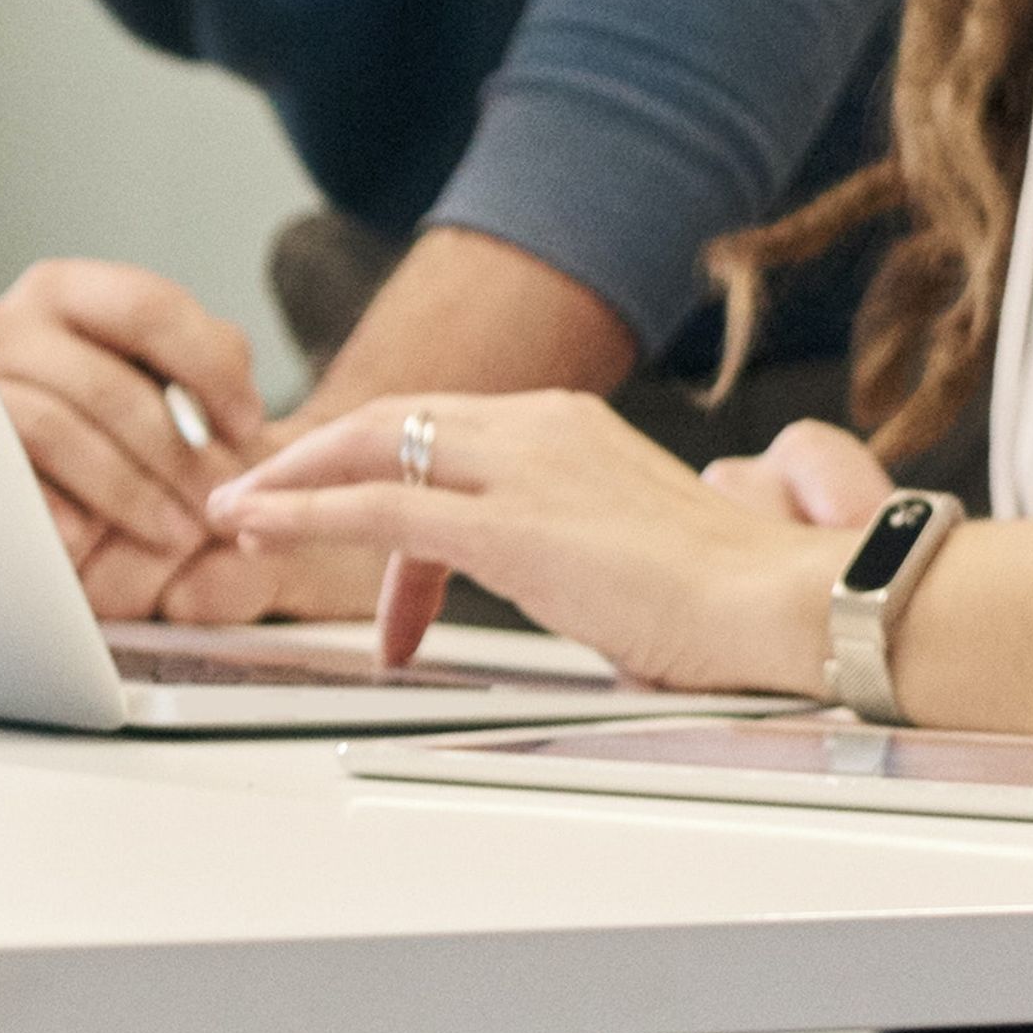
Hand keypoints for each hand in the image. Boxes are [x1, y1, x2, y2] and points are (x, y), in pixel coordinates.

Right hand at [0, 259, 292, 621]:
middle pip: (108, 383)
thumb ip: (197, 360)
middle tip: (217, 502)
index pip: (147, 307)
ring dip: (129, 490)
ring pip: (55, 429)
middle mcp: (7, 327)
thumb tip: (238, 401)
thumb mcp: (139, 369)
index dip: (211, 367)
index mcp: (61, 292)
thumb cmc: (87, 416)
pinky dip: (58, 510)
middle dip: (177, 453)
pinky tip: (92, 537)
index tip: (249, 424)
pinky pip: (9, 481)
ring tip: (174, 532)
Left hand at [210, 385, 845, 693]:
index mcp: (566, 428)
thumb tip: (550, 581)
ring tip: (242, 524)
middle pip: (390, 424)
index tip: (338, 513)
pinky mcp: (513, 527)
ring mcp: (523, 470)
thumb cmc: (729, 600)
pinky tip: (259, 528)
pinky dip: (306, 516)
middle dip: (311, 461)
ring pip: (370, 453)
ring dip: (294, 487)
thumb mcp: (625, 549)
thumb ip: (568, 542)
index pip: (441, 431)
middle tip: (256, 502)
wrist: (790, 607)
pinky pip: (379, 512)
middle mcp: (538, 427)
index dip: (373, 469)